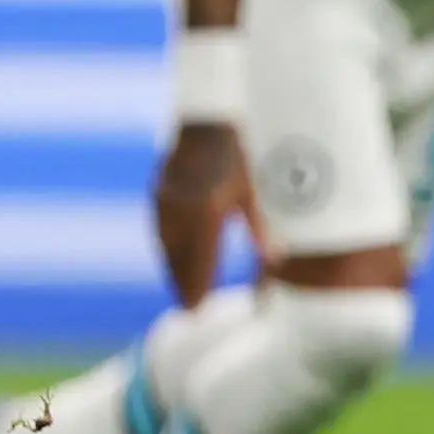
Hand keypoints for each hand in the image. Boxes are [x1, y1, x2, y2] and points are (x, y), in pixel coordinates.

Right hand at [152, 121, 252, 304]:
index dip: (199, 285)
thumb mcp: (252, 191)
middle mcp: (184, 207)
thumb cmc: (237, 156)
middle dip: (184, 284)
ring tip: (181, 291)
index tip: (199, 308)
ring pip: (167, 246)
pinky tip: (172, 261)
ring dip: (173, 269)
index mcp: (210, 209)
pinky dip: (166, 249)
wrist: (207, 124)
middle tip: (189, 309)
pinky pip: (160, 230)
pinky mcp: (158, 192)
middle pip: (181, 257)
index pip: (202, 258)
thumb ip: (259, 228)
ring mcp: (167, 199)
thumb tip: (276, 260)